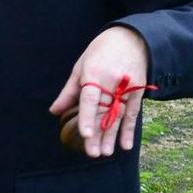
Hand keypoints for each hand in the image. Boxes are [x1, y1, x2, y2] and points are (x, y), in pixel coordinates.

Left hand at [49, 25, 151, 157]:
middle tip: (93, 153)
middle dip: (99, 134)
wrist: (133, 38)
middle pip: (105, 111)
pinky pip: (133, 113)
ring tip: (107, 152)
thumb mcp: (81, 65)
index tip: (86, 134)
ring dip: (113, 136)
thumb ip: (69, 90)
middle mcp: (112, 81)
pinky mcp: (138, 91)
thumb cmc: (101, 51)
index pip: (90, 99)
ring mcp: (128, 87)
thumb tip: (54, 111)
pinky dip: (129, 129)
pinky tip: (125, 145)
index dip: (88, 117)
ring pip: (119, 115)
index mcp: (94, 73)